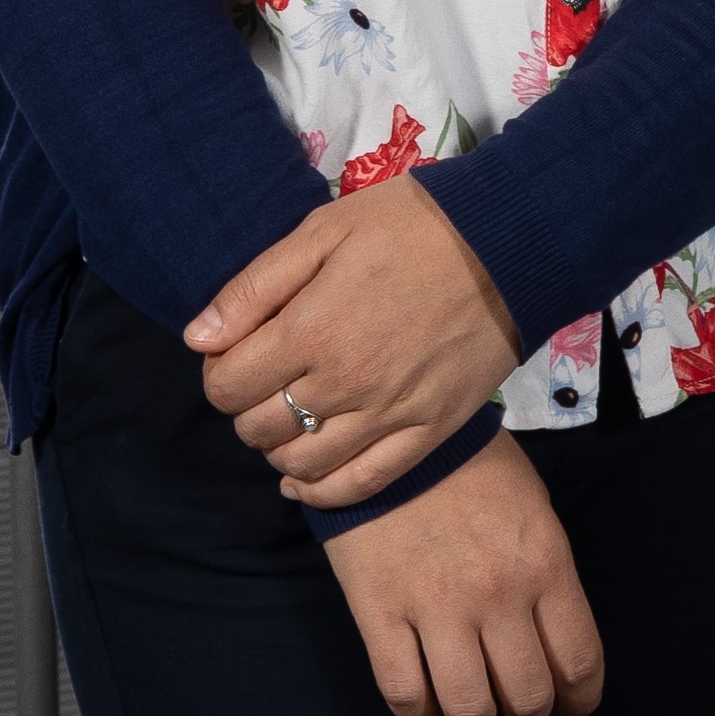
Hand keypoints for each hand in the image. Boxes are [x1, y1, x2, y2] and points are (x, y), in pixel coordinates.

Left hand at [193, 176, 526, 508]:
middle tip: (266, 380)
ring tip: (290, 418)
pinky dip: (322, 490)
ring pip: (301, 463)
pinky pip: (361, 484)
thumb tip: (200, 338)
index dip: (218, 372)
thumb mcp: (326, 229)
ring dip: (279, 447)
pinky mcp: (429, 430)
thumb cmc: (415, 224)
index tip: (237, 353)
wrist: (514, 240)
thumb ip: (256, 285)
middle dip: (246, 408)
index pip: (227, 385)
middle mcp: (345, 383)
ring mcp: (389, 413)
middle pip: (257, 428)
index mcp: (312, 330)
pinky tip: (306, 476)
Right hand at [316, 435, 601, 715]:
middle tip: (516, 701)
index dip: (580, 698)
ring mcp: (437, 607)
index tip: (571, 705)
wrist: (396, 440)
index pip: (579, 661)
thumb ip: (548, 576)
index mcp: (546, 566)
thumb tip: (552, 637)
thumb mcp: (536, 512)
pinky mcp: (380, 614)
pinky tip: (426, 701)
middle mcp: (498, 595)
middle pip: (527, 696)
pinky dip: (420, 713)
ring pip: (468, 708)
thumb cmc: (476, 471)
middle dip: (528, 713)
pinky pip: (404, 693)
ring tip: (471, 704)